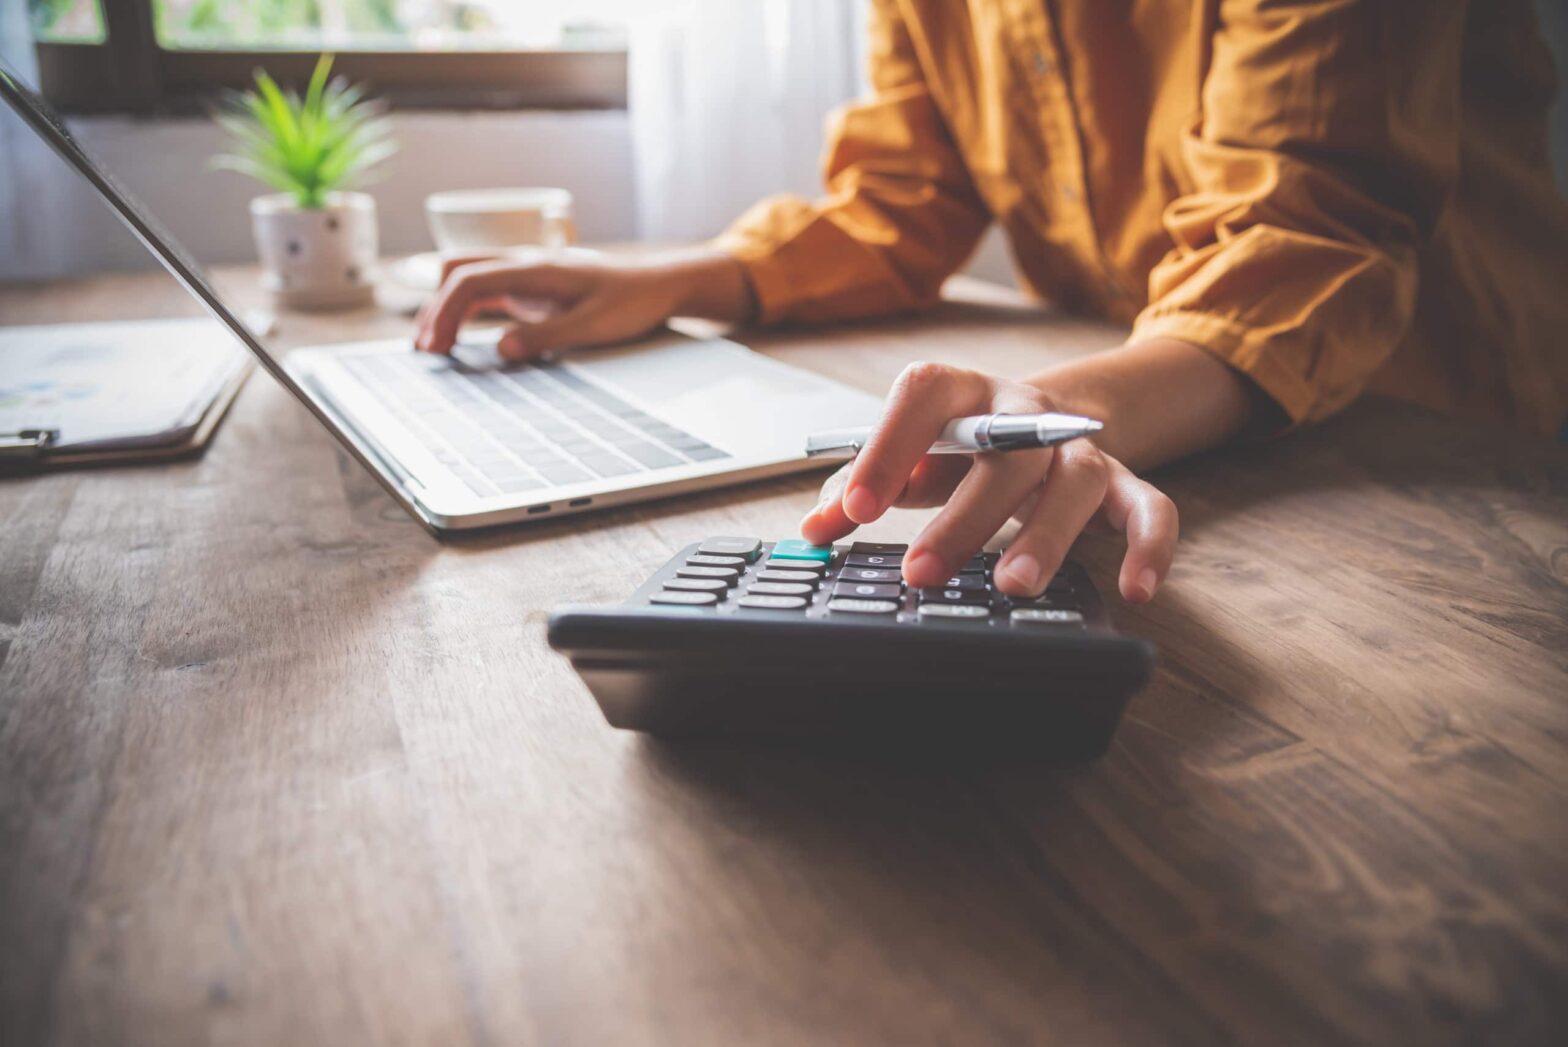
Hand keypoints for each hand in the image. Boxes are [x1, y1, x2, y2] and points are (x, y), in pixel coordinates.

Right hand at [414, 250, 754, 360]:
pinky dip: (465, 310)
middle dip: (435, 307)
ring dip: (446, 307)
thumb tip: (502, 351)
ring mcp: (527, 274)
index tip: (436, 347)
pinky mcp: (533, 287)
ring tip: (432, 346)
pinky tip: (459, 336)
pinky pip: (487, 291)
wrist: (660, 284)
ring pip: (469, 278)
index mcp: (536, 269)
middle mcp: (526, 264)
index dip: (444, 312)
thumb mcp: (594, 325)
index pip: (471, 280)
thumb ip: (547, 337)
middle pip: (459, 271)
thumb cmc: (633, 301)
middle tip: (426, 350)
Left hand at [800, 362, 1178, 601]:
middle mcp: (1027, 412)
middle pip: (1008, 451)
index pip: (925, 395)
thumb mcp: (908, 457)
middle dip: (963, 517)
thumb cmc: (957, 447)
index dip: (890, 447)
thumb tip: (813, 530)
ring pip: (1076, 480)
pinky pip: (1152, 507)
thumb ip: (857, 488)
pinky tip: (1134, 590)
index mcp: (963, 394)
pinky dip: (1151, 546)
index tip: (856, 509)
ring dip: (1046, 535)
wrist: (1038, 418)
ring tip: (1011, 587)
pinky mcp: (1123, 483)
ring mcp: (1080, 446)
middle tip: (921, 573)